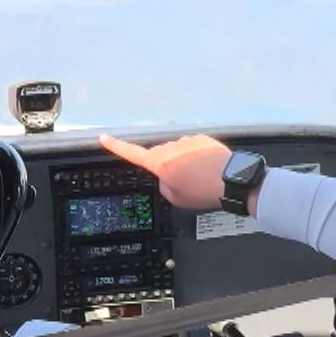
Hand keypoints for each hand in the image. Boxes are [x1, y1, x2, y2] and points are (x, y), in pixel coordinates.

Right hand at [99, 133, 240, 211]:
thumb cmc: (204, 191)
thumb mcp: (176, 198)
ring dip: (184, 162)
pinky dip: (197, 158)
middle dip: (167, 167)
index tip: (104, 138)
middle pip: (160, 157)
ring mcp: (187, 141)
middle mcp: (170, 148)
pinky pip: (193, 148)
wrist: (231, 179)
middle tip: (184, 183)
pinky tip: (208, 169)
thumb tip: (167, 177)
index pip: (131, 153)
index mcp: (160, 163)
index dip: (116, 146)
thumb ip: (164, 186)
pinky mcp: (201, 138)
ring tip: (200, 177)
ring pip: (178, 152)